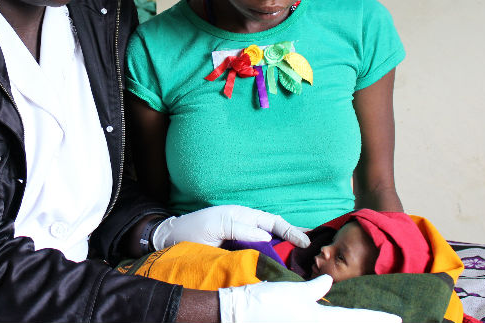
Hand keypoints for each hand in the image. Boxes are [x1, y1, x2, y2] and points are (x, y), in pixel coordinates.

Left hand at [152, 205, 309, 249]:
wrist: (171, 240)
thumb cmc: (193, 229)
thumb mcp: (217, 224)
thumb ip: (241, 228)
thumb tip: (267, 235)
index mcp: (243, 216)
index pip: (273, 221)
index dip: (291, 231)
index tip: (306, 242)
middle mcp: (246, 227)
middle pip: (276, 232)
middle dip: (294, 240)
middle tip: (313, 251)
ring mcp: (241, 240)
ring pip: (269, 245)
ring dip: (285, 252)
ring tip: (302, 262)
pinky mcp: (236, 252)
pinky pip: (257, 254)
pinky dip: (270, 260)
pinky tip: (280, 268)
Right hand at [218, 275, 401, 322]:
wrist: (242, 316)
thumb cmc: (269, 302)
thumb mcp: (296, 291)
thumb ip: (316, 288)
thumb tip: (327, 281)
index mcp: (322, 319)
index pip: (357, 319)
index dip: (378, 319)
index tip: (398, 319)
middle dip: (366, 322)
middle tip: (387, 320)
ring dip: (349, 322)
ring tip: (364, 319)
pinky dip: (332, 321)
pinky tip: (334, 318)